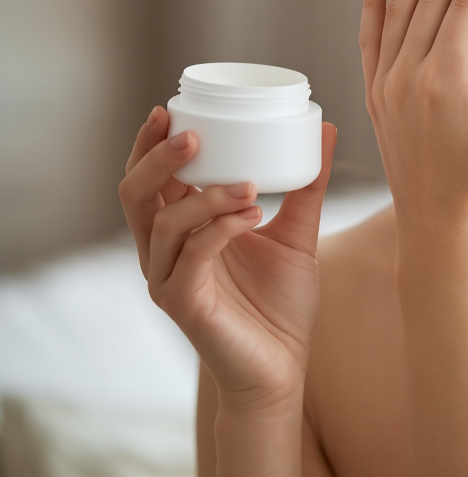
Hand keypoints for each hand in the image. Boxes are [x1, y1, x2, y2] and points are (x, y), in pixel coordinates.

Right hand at [119, 108, 336, 415]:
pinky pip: (191, 257)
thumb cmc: (281, 304)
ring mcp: (168, 281)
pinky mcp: (184, 305)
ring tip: (247, 185)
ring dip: (204, 195)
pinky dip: (220, 229)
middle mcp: (163, 253)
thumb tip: (324, 130)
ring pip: (163, 223)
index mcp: (180, 232)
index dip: (148, 144)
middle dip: (156, 159)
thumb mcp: (297, 232)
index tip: (170, 108)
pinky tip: (252, 214)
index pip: (147, 180)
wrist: (283, 368)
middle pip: (134, 195)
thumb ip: (306, 184)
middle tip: (192, 135)